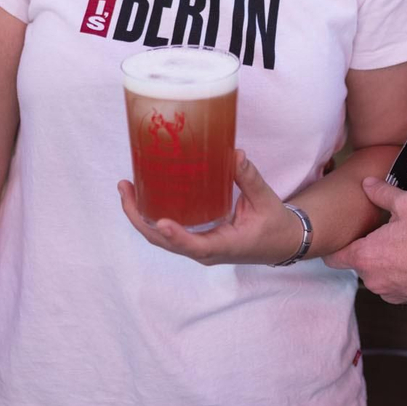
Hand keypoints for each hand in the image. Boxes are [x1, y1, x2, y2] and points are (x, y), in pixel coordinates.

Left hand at [117, 150, 300, 264]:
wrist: (281, 243)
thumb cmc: (274, 226)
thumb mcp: (266, 201)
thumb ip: (249, 178)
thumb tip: (235, 155)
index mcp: (224, 246)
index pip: (195, 247)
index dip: (176, 236)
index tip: (161, 222)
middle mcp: (205, 251)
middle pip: (164, 242)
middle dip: (139, 218)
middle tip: (125, 188)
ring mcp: (197, 246)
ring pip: (161, 238)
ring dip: (140, 216)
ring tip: (126, 189)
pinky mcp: (196, 238)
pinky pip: (168, 233)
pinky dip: (151, 216)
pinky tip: (143, 196)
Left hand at [322, 177, 406, 305]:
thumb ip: (382, 193)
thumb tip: (367, 183)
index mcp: (365, 257)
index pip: (333, 259)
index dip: (336, 247)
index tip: (343, 238)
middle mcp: (372, 280)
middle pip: (359, 265)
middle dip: (368, 251)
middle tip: (385, 236)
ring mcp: (390, 294)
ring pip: (378, 276)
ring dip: (385, 265)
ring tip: (404, 248)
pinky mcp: (406, 302)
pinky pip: (394, 287)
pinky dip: (400, 277)